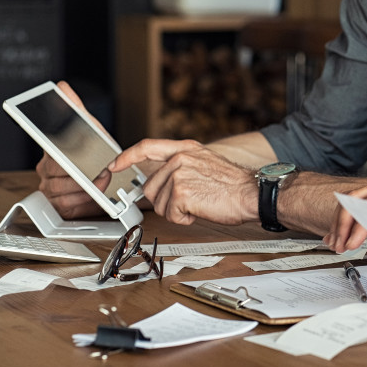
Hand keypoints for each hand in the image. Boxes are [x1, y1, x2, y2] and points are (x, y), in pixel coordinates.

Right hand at [34, 81, 106, 218]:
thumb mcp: (89, 127)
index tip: (66, 158)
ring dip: (85, 186)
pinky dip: (82, 199)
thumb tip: (62, 87)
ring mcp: (50, 187)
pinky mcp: (58, 204)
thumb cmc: (94, 151)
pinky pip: (65, 203)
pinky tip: (93, 193)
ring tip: (101, 180)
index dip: (57, 154)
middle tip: (100, 170)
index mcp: (50, 149)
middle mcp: (46, 168)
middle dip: (81, 172)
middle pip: (57, 171)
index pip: (47, 148)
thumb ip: (75, 108)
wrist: (106, 175)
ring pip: (61, 188)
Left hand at [110, 138, 256, 225]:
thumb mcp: (205, 163)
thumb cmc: (233, 185)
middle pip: (150, 187)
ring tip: (200, 203)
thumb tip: (159, 180)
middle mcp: (179, 158)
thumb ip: (180, 166)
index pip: (146, 147)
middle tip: (190, 200)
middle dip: (165, 201)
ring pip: (160, 204)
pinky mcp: (181, 193)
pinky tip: (201, 209)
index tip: (114, 165)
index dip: (127, 157)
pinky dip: (185, 219)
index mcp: (185, 148)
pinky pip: (171, 215)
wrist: (252, 193)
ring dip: (177, 211)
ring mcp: (179, 174)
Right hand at [324, 173, 366, 257]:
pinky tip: (342, 233)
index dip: (358, 226)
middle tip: (339, 244)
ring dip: (344, 222)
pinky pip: (364, 205)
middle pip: (356, 199)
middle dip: (344, 223)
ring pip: (355, 201)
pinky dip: (352, 219)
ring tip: (336, 242)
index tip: (352, 243)